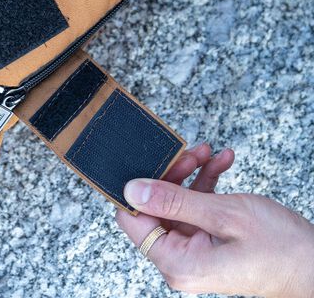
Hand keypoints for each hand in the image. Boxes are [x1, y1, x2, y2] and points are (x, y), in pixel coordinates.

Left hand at [116, 144, 313, 296]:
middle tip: (189, 151)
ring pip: (178, 201)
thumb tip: (132, 189)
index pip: (132, 220)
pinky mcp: (210, 241)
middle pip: (156, 206)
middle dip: (172, 173)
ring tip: (208, 152)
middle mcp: (182, 260)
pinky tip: (223, 162)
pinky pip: (198, 207)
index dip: (135, 188)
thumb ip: (175, 200)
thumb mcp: (225, 215)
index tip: (146, 159)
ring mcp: (196, 250)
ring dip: (193, 173)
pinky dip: (208, 183)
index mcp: (178, 263)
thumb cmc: (282, 250)